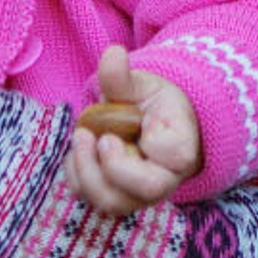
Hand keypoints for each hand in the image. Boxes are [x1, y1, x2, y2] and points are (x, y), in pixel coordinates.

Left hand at [70, 46, 203, 216]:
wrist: (152, 127)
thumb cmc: (154, 105)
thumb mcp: (142, 85)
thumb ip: (124, 76)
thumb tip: (112, 53)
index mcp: (181, 149)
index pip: (171, 155)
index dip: (145, 142)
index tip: (121, 126)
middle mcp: (164, 181)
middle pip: (143, 192)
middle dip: (107, 167)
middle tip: (87, 136)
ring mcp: (138, 194)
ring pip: (113, 203)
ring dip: (85, 171)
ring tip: (80, 138)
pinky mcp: (115, 197)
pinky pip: (91, 198)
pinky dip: (76, 174)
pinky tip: (78, 149)